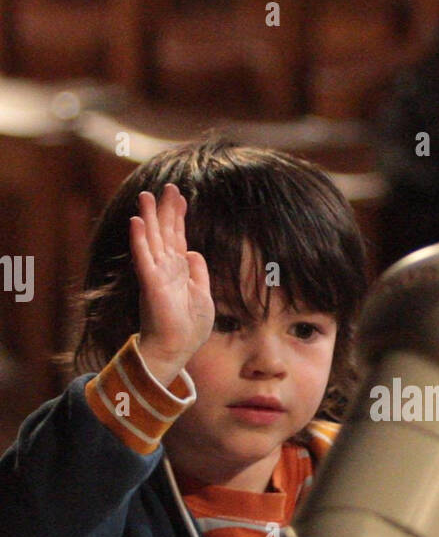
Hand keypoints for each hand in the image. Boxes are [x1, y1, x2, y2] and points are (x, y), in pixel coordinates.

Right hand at [129, 183, 214, 385]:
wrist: (177, 349)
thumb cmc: (189, 327)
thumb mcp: (203, 295)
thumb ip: (199, 273)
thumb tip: (194, 252)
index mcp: (178, 271)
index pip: (177, 237)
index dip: (178, 216)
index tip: (180, 196)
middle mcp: (165, 269)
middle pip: (165, 233)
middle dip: (165, 210)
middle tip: (167, 186)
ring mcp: (156, 275)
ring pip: (152, 240)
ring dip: (148, 217)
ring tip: (145, 195)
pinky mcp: (151, 284)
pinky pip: (144, 257)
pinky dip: (140, 239)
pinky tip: (136, 222)